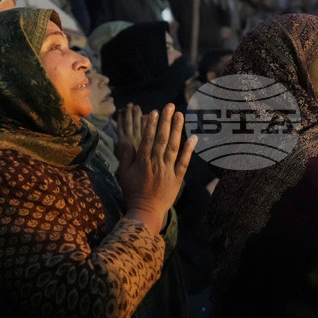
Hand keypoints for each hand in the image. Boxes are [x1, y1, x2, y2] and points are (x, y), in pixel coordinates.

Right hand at [117, 104, 195, 234]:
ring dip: (178, 130)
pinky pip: (184, 162)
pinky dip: (189, 150)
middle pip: (162, 138)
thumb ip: (126, 156)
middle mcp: (156, 163)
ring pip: (174, 147)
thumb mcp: (124, 173)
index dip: (152, 124)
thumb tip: (126, 140)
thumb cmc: (133, 192)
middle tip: (170, 106)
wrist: (145, 211)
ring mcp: (168, 170)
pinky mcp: (177, 178)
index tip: (156, 112)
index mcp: (143, 161)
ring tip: (180, 115)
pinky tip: (193, 138)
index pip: (148, 138)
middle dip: (166, 121)